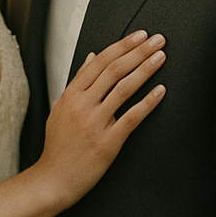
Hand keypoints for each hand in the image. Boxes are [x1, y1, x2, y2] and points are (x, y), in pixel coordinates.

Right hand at [37, 30, 165, 202]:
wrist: (53, 180)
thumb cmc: (58, 146)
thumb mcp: (60, 109)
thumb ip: (77, 83)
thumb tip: (90, 56)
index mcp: (71, 95)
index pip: (99, 62)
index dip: (122, 46)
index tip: (140, 36)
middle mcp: (82, 105)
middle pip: (114, 70)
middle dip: (139, 51)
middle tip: (158, 39)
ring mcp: (95, 123)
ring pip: (124, 88)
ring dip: (146, 69)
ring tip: (161, 57)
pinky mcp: (108, 142)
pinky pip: (132, 117)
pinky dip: (148, 102)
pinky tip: (161, 90)